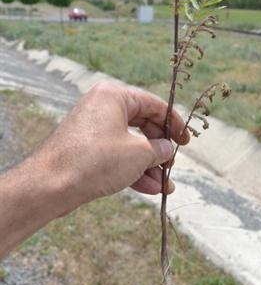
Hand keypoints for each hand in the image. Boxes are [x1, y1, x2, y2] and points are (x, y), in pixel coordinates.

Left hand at [36, 81, 189, 212]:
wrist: (50, 186)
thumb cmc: (95, 161)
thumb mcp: (138, 153)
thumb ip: (159, 149)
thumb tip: (167, 150)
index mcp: (114, 95)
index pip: (154, 104)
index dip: (174, 124)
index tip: (185, 142)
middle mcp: (102, 106)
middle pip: (142, 125)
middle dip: (160, 150)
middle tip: (172, 165)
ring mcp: (93, 128)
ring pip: (130, 144)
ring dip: (149, 165)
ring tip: (164, 186)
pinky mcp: (86, 148)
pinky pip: (116, 155)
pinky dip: (132, 170)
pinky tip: (149, 188)